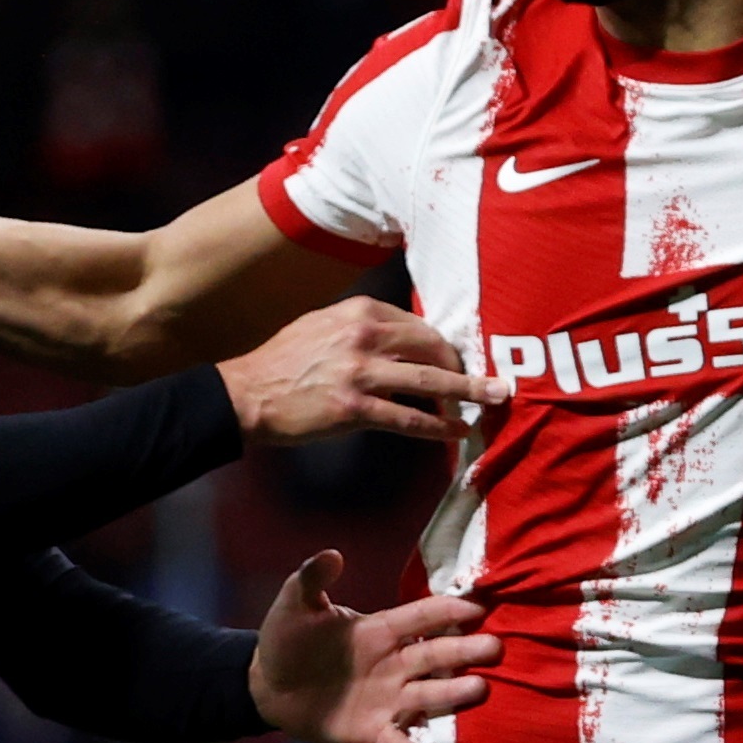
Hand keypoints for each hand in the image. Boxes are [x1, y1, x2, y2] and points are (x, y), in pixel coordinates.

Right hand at [214, 297, 508, 443]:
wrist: (247, 394)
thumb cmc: (284, 361)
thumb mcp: (322, 324)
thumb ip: (362, 327)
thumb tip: (405, 340)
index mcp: (358, 312)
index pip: (418, 325)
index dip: (444, 346)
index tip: (458, 361)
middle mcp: (364, 337)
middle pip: (432, 349)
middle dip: (464, 366)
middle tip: (489, 382)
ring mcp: (360, 373)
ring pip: (430, 383)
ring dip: (469, 392)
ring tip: (495, 400)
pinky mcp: (354, 409)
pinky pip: (408, 419)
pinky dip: (437, 427)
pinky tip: (456, 430)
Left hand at [248, 551, 499, 742]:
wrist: (268, 687)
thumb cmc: (287, 640)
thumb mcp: (295, 605)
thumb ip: (312, 579)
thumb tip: (332, 554)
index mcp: (379, 630)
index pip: (420, 616)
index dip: (447, 610)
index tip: (478, 605)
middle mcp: (392, 663)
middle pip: (435, 654)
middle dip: (465, 649)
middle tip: (495, 647)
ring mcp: (386, 698)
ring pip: (427, 693)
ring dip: (452, 692)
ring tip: (479, 688)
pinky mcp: (371, 729)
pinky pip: (395, 738)